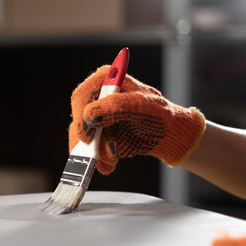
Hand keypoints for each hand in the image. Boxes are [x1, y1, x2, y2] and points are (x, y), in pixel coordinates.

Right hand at [68, 66, 205, 173]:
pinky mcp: (98, 134)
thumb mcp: (139, 106)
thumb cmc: (157, 114)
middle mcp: (97, 97)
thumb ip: (114, 107)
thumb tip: (89, 115)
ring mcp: (96, 116)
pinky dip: (98, 159)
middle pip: (79, 117)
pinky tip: (109, 165)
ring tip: (111, 160)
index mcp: (106, 80)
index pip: (83, 95)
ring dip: (95, 152)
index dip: (81, 114)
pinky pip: (89, 148)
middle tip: (97, 153)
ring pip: (82, 136)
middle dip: (89, 139)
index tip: (88, 134)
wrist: (166, 135)